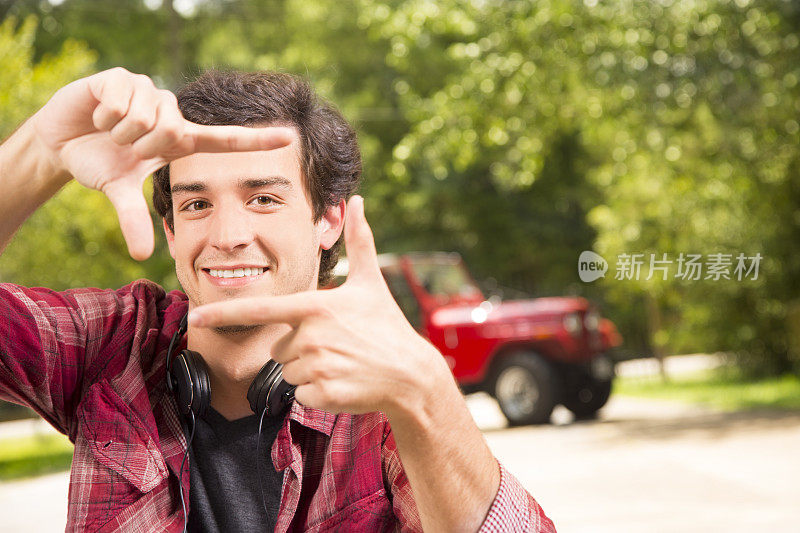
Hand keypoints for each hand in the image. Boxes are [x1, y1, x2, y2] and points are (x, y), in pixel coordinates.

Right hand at [30, 67, 291, 259]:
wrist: (61, 139)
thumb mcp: (118, 191)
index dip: (256, 141)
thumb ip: (134, 219)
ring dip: (119, 131)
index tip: (290, 138)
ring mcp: (149, 91)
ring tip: (109, 129)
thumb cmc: (99, 162)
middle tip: (122, 145)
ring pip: (144, 118)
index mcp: (181, 140)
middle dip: (141, 146)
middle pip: (171, 132)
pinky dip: (102, 113)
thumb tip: (142, 256)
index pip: (226, 140)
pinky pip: (120, 101)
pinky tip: (97, 112)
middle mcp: (171, 113)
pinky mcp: (122, 77)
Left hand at [188, 196, 452, 418]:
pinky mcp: (322, 393)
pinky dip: (317, 392)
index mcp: (315, 307)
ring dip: (308, 370)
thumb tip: (356, 200)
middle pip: (278, 347)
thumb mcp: (370, 281)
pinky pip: (300, 395)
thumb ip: (358, 240)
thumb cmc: (387, 325)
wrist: (410, 374)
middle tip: (335, 344)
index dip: (223, 313)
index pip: (259, 310)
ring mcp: (316, 366)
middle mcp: (311, 336)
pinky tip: (343, 381)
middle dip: (300, 348)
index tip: (195, 317)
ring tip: (341, 362)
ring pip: (288, 372)